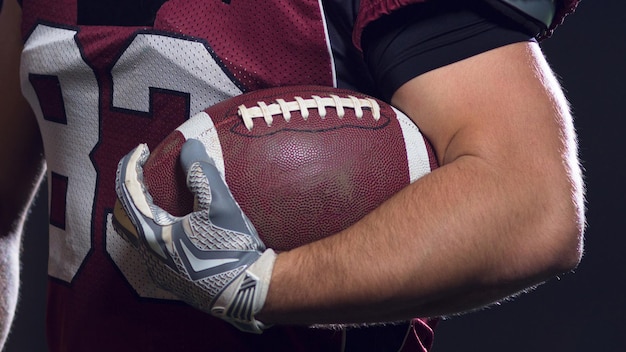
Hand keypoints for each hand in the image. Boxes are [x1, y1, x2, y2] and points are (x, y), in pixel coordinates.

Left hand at [115, 139, 275, 332]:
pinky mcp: (175, 282)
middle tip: (146, 176)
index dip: (131, 167)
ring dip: (145, 214)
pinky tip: (180, 226)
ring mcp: (161, 273)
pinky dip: (158, 231)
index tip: (142, 150)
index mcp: (151, 236)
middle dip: (130, 194)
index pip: (128, 193)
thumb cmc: (233, 249)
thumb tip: (189, 144)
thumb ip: (201, 172)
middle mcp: (149, 257)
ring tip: (163, 198)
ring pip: (140, 237)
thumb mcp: (220, 205)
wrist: (249, 292)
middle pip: (125, 218)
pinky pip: (156, 251)